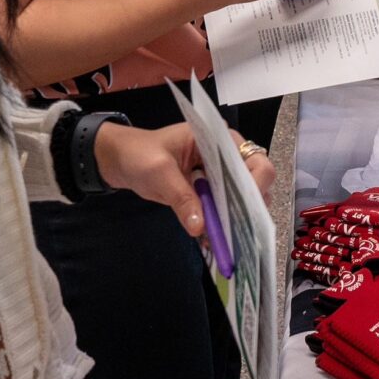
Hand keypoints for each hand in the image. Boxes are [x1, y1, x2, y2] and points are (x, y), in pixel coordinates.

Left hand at [94, 120, 274, 238]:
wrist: (120, 160)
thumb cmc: (139, 155)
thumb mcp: (159, 172)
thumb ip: (181, 197)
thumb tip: (200, 227)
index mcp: (219, 139)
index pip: (254, 159)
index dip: (257, 183)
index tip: (248, 208)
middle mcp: (226, 156)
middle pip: (255, 181)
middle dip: (250, 207)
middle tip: (239, 230)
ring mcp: (219, 175)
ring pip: (243, 199)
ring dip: (237, 219)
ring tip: (227, 238)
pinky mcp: (210, 192)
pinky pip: (224, 209)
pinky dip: (222, 225)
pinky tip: (213, 240)